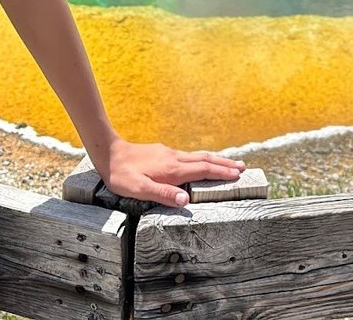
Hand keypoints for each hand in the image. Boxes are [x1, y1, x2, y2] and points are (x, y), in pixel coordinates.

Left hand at [97, 138, 245, 208]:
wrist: (109, 153)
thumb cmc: (123, 175)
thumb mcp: (140, 189)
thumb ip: (163, 194)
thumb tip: (186, 200)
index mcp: (173, 170)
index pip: (203, 169)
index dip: (221, 172)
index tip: (238, 174)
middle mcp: (174, 159)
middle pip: (205, 159)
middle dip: (224, 163)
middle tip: (242, 166)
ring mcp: (169, 154)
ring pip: (197, 156)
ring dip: (215, 160)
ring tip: (227, 164)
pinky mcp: (162, 153)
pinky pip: (188, 156)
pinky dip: (201, 159)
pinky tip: (199, 163)